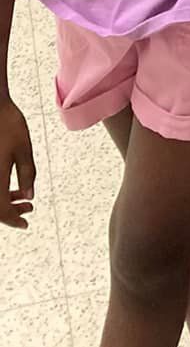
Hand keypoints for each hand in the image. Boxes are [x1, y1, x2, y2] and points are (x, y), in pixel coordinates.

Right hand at [0, 97, 34, 228]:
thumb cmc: (7, 123)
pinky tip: (9, 185)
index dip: (13, 220)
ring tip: (22, 197)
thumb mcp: (24, 149)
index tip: (25, 223)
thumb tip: (29, 197)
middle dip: (9, 212)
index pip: (1, 212)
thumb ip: (27, 174)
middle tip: (28, 209)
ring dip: (3, 202)